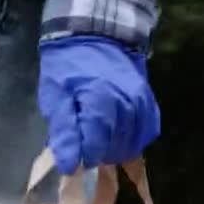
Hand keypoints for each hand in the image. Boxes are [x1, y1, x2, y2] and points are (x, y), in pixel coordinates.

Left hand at [38, 37, 159, 173]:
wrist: (95, 34)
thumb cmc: (68, 68)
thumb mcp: (55, 97)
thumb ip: (64, 133)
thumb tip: (70, 168)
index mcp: (100, 101)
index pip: (95, 148)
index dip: (82, 157)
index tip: (72, 154)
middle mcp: (127, 104)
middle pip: (113, 149)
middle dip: (96, 153)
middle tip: (82, 142)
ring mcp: (141, 104)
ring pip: (130, 146)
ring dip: (113, 149)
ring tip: (98, 137)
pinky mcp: (149, 104)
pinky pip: (144, 135)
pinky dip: (131, 141)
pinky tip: (117, 136)